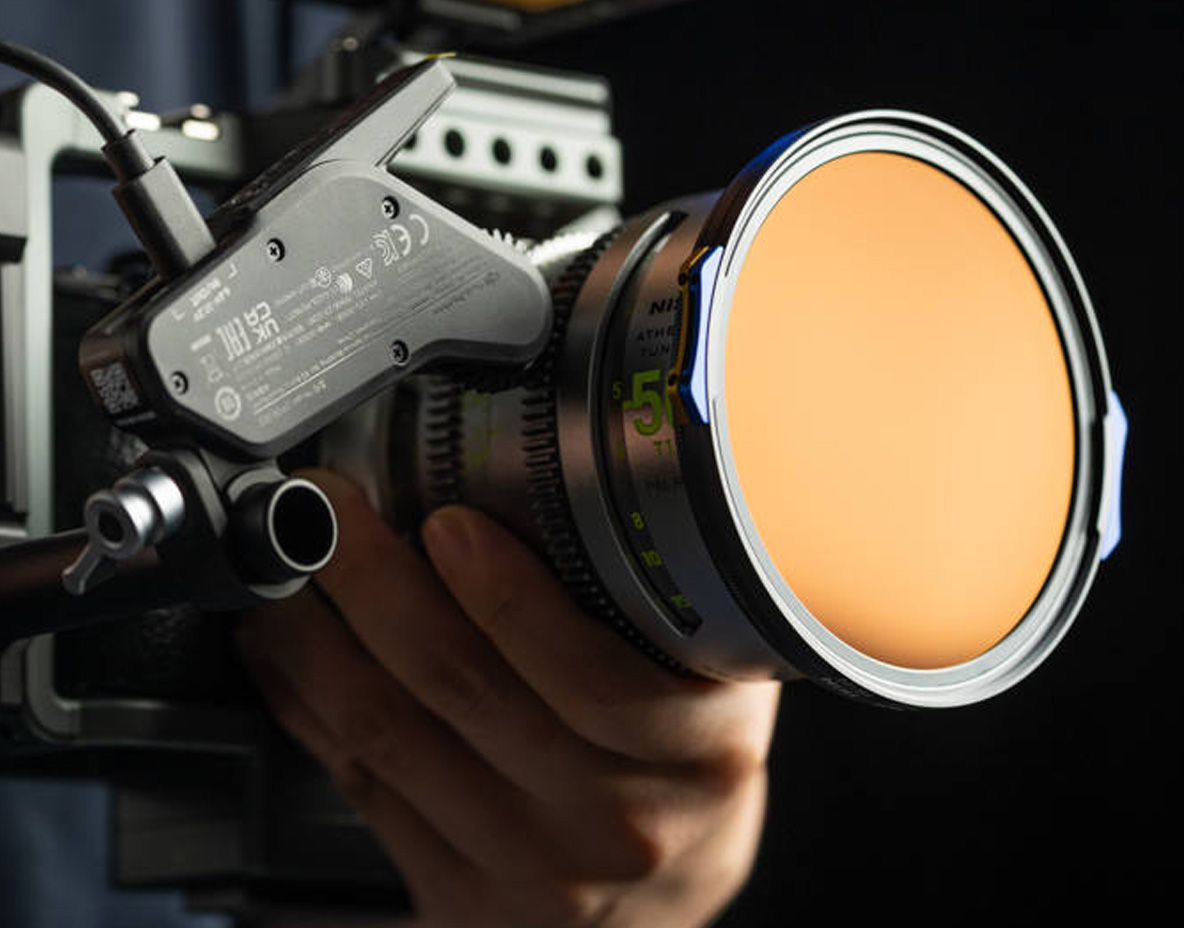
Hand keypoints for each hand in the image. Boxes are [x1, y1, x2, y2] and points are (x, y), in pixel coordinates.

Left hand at [237, 470, 779, 927]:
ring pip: (393, 737)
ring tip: (287, 571)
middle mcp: (614, 819)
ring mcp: (531, 869)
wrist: (675, 893)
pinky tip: (287, 656)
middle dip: (378, 585)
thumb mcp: (725, 674)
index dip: (507, 597)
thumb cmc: (691, 759)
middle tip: (331, 509)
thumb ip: (673, 595)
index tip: (448, 521)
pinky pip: (365, 788)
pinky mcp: (460, 897)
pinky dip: (309, 709)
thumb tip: (583, 470)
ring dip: (318, 642)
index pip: (590, 676)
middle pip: (465, 692)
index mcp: (696, 750)